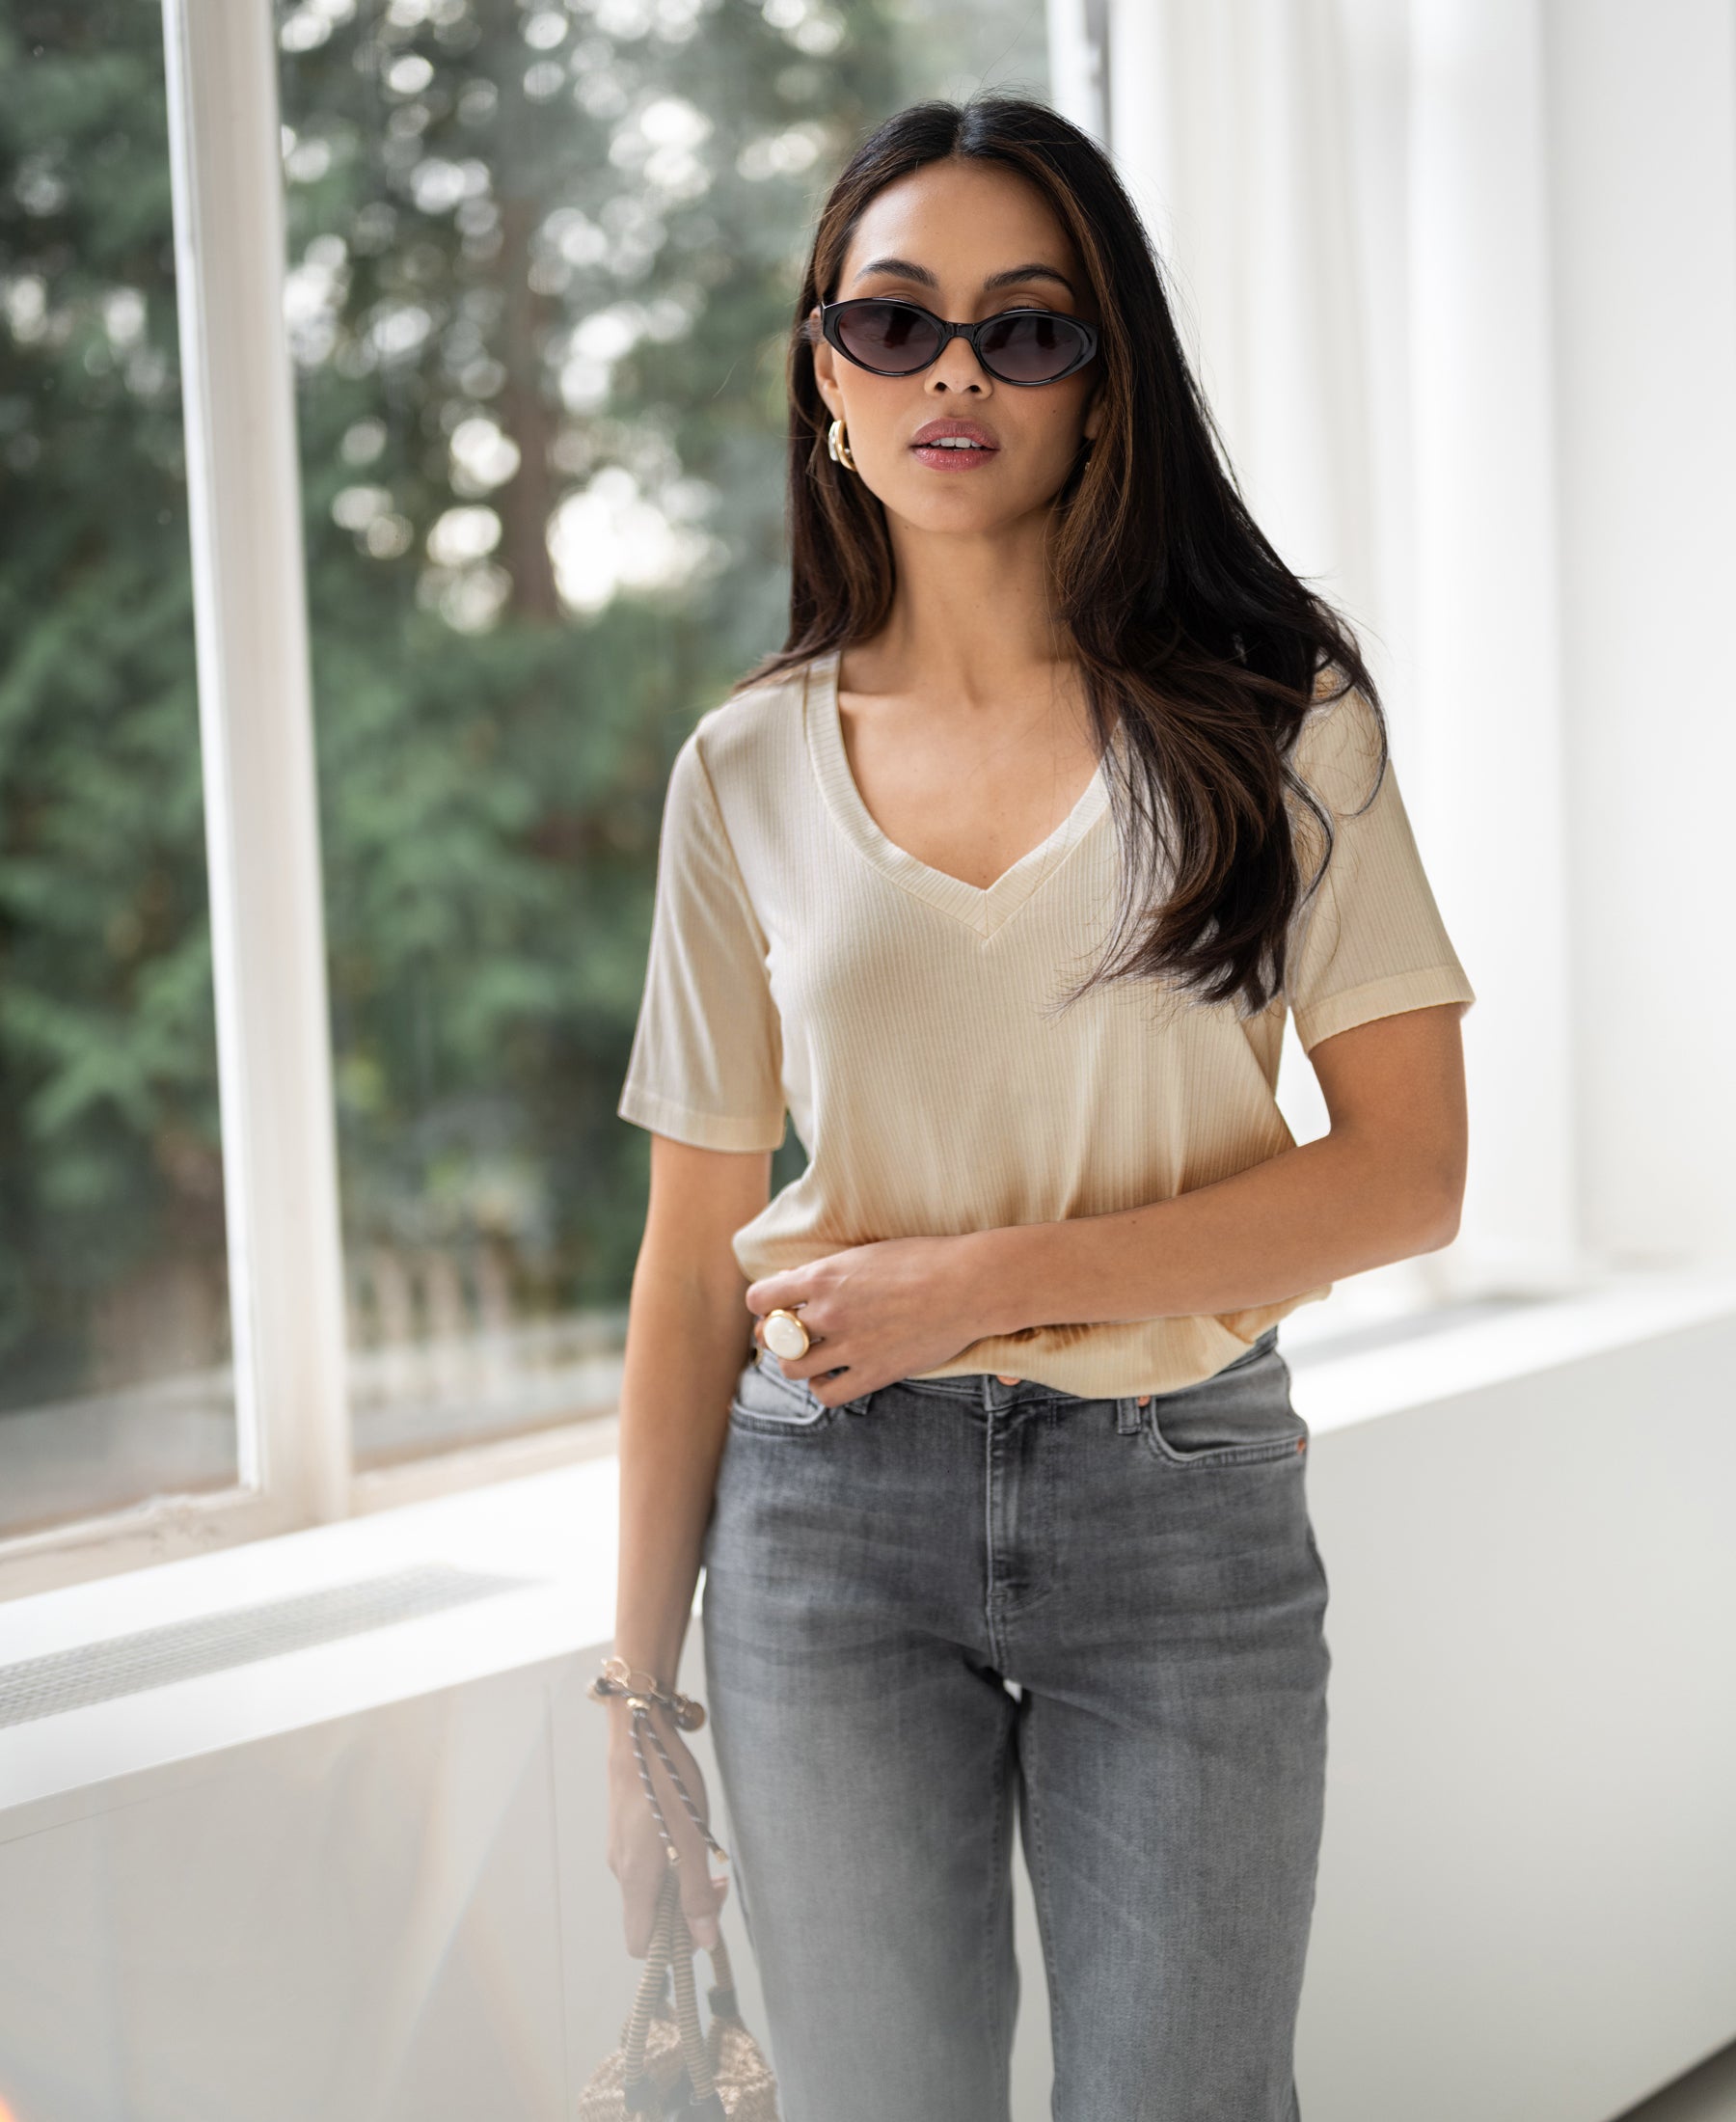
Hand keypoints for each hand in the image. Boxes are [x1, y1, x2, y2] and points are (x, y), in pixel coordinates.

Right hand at [605, 1707, 729, 1956]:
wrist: (638, 1731)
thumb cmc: (667, 1783)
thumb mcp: (692, 1839)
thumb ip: (696, 1893)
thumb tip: (704, 1942)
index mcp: (634, 1880)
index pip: (641, 1945)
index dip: (671, 1947)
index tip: (703, 1921)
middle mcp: (621, 1870)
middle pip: (650, 1917)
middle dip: (686, 1910)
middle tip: (718, 1882)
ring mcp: (620, 1849)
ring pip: (651, 1888)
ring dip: (681, 1883)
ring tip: (709, 1855)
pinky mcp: (625, 1830)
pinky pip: (647, 1865)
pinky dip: (670, 1862)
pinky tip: (690, 1835)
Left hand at [746, 1234, 987, 1406]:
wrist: (966, 1284)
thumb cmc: (921, 1260)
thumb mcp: (864, 1254)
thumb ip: (823, 1272)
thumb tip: (788, 1284)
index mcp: (822, 1277)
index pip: (759, 1298)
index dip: (764, 1304)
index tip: (777, 1305)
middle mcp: (828, 1313)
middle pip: (773, 1337)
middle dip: (777, 1336)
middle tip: (794, 1334)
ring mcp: (849, 1347)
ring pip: (792, 1369)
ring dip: (796, 1363)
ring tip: (812, 1356)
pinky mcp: (873, 1373)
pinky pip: (826, 1394)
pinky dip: (821, 1387)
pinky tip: (831, 1375)